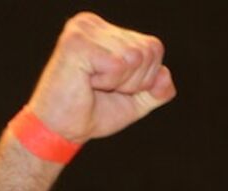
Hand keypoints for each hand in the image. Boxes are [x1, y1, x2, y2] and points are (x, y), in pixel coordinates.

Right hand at [24, 13, 175, 143]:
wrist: (62, 128)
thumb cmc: (93, 112)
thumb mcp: (136, 100)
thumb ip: (158, 88)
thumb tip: (165, 74)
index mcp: (106, 31)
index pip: (154, 47)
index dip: (145, 77)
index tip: (114, 85)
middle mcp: (93, 24)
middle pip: (148, 50)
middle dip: (134, 81)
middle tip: (103, 88)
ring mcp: (83, 29)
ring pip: (135, 57)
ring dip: (120, 82)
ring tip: (94, 84)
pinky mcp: (76, 42)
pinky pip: (118, 64)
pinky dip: (108, 82)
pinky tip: (86, 82)